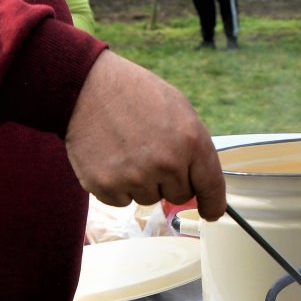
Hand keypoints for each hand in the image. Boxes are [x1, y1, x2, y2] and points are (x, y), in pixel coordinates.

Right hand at [65, 51, 226, 216]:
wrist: (87, 87)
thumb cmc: (136, 95)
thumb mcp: (179, 109)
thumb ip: (193, 146)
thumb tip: (200, 180)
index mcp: (191, 141)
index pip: (211, 186)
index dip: (213, 203)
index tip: (211, 212)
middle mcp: (166, 163)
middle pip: (179, 195)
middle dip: (169, 180)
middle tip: (150, 152)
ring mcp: (135, 177)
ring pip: (149, 199)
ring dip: (141, 182)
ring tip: (127, 149)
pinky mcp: (106, 186)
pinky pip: (122, 201)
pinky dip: (117, 185)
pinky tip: (110, 158)